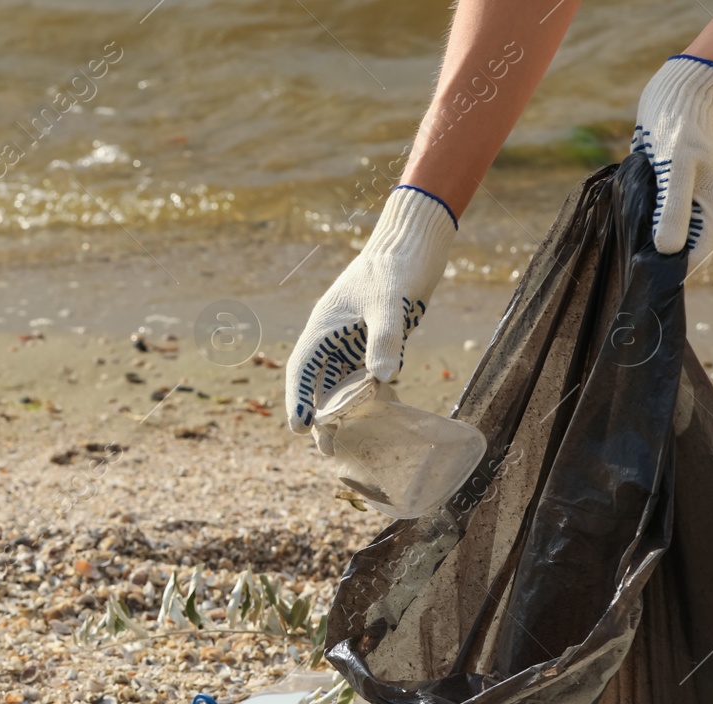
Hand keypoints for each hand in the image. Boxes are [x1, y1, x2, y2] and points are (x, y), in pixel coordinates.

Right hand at [286, 186, 456, 429]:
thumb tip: (382, 379)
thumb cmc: (395, 267)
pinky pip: (365, 376)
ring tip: (349, 442)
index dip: (297, 400)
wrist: (414, 244)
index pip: (302, 370)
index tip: (299, 428)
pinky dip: (368, 396)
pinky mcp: (375, 341)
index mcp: (323, 327)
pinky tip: (379, 414)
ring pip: (341, 383)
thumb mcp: (389, 302)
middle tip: (328, 449)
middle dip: (320, 417)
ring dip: (343, 411)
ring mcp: (354, 341)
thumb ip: (384, 339)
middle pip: (318, 384)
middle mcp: (333, 338)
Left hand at [632, 54, 712, 261]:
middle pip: (679, 245)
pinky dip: (640, 222)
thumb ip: (673, 209)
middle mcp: (698, 205)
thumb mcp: (676, 169)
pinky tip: (621, 229)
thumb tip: (666, 252)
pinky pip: (653, 213)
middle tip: (628, 272)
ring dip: (646, 242)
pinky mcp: (664, 186)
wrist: (676, 91)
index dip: (672, 271)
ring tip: (622, 255)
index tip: (645, 282)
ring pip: (664, 230)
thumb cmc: (678, 128)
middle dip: (656, 259)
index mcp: (711, 206)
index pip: (695, 254)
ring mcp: (681, 195)